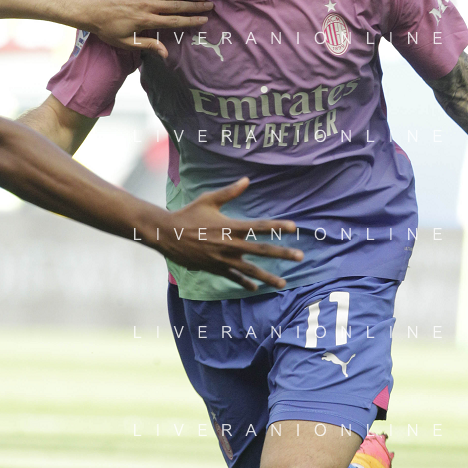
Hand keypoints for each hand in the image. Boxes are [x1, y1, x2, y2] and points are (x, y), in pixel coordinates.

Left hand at [83, 0, 213, 58]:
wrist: (90, 7)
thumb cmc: (106, 28)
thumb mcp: (125, 42)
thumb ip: (147, 45)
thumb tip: (166, 53)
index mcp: (146, 21)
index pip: (174, 21)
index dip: (190, 20)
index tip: (204, 19)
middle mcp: (147, 5)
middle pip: (176, 5)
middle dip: (195, 5)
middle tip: (210, 5)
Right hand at [156, 178, 303, 290]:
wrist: (167, 235)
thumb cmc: (188, 214)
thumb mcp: (209, 199)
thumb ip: (230, 192)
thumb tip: (247, 180)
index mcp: (230, 226)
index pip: (259, 226)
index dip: (278, 227)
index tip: (295, 228)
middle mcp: (229, 245)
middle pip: (261, 251)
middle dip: (282, 254)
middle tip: (300, 257)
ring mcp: (223, 259)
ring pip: (250, 270)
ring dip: (268, 277)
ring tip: (283, 284)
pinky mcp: (215, 268)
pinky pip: (233, 277)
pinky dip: (245, 283)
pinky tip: (256, 288)